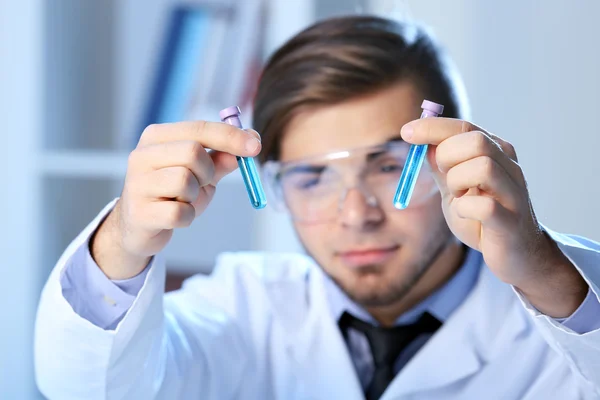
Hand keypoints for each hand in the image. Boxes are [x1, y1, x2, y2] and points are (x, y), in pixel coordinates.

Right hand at [91, 121, 261, 279]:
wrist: (139, 227)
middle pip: (193, 152)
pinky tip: (176, 216)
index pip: (199, 128)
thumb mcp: (201, 172)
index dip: (230, 136)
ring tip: (183, 200)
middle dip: (207, 171)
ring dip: (195, 196)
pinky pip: (180, 212)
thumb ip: (223, 157)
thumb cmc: (172, 193)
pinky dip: (187, 217)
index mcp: (157, 137)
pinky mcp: (140, 212)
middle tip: (200, 183)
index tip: (255, 146)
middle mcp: (142, 155)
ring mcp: (137, 184)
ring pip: (185, 182)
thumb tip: (250, 142)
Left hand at [401, 118, 586, 316]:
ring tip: (458, 197)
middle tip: (444, 178)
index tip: (406, 132)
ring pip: (483, 168)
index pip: (464, 127)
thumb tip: (424, 143)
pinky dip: (465, 209)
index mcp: (496, 154)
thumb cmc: (483, 218)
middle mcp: (510, 168)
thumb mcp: (456, 189)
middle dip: (448, 156)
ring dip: (458, 182)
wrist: (517, 255)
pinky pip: (484, 207)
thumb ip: (441, 167)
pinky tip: (466, 214)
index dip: (432, 127)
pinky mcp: (511, 221)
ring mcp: (514, 194)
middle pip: (476, 141)